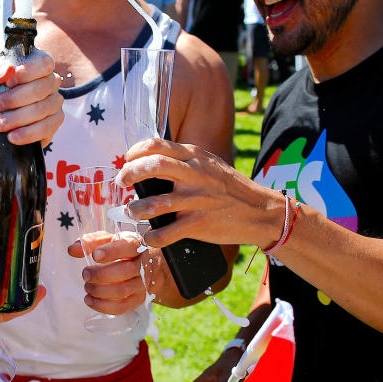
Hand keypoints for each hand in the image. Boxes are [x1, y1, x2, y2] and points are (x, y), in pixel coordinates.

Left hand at [0, 47, 63, 145]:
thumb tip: (7, 69)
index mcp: (36, 64)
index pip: (44, 63)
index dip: (28, 72)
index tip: (8, 82)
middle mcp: (50, 81)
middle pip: (42, 88)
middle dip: (15, 99)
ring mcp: (54, 102)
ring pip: (42, 109)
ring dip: (17, 118)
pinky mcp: (53, 123)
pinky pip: (46, 128)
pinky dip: (27, 133)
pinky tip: (13, 136)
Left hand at [68, 231, 146, 314]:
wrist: (145, 265)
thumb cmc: (121, 250)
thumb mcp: (108, 240)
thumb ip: (90, 242)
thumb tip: (72, 250)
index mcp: (136, 244)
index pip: (128, 246)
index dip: (111, 251)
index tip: (95, 255)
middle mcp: (143, 264)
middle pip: (126, 271)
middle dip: (101, 274)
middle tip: (85, 274)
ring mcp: (143, 283)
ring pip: (123, 290)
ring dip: (100, 291)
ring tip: (87, 287)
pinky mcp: (138, 299)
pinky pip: (122, 307)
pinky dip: (103, 306)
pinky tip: (90, 300)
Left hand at [117, 138, 280, 249]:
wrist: (260, 211)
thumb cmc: (230, 187)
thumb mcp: (209, 164)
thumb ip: (184, 160)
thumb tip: (151, 159)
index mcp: (195, 156)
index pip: (157, 145)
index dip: (135, 151)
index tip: (127, 160)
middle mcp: (195, 175)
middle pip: (153, 166)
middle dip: (130, 174)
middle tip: (122, 181)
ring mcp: (197, 200)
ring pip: (154, 204)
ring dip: (136, 209)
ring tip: (133, 212)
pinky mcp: (199, 225)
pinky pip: (165, 233)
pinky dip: (152, 237)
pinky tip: (149, 236)